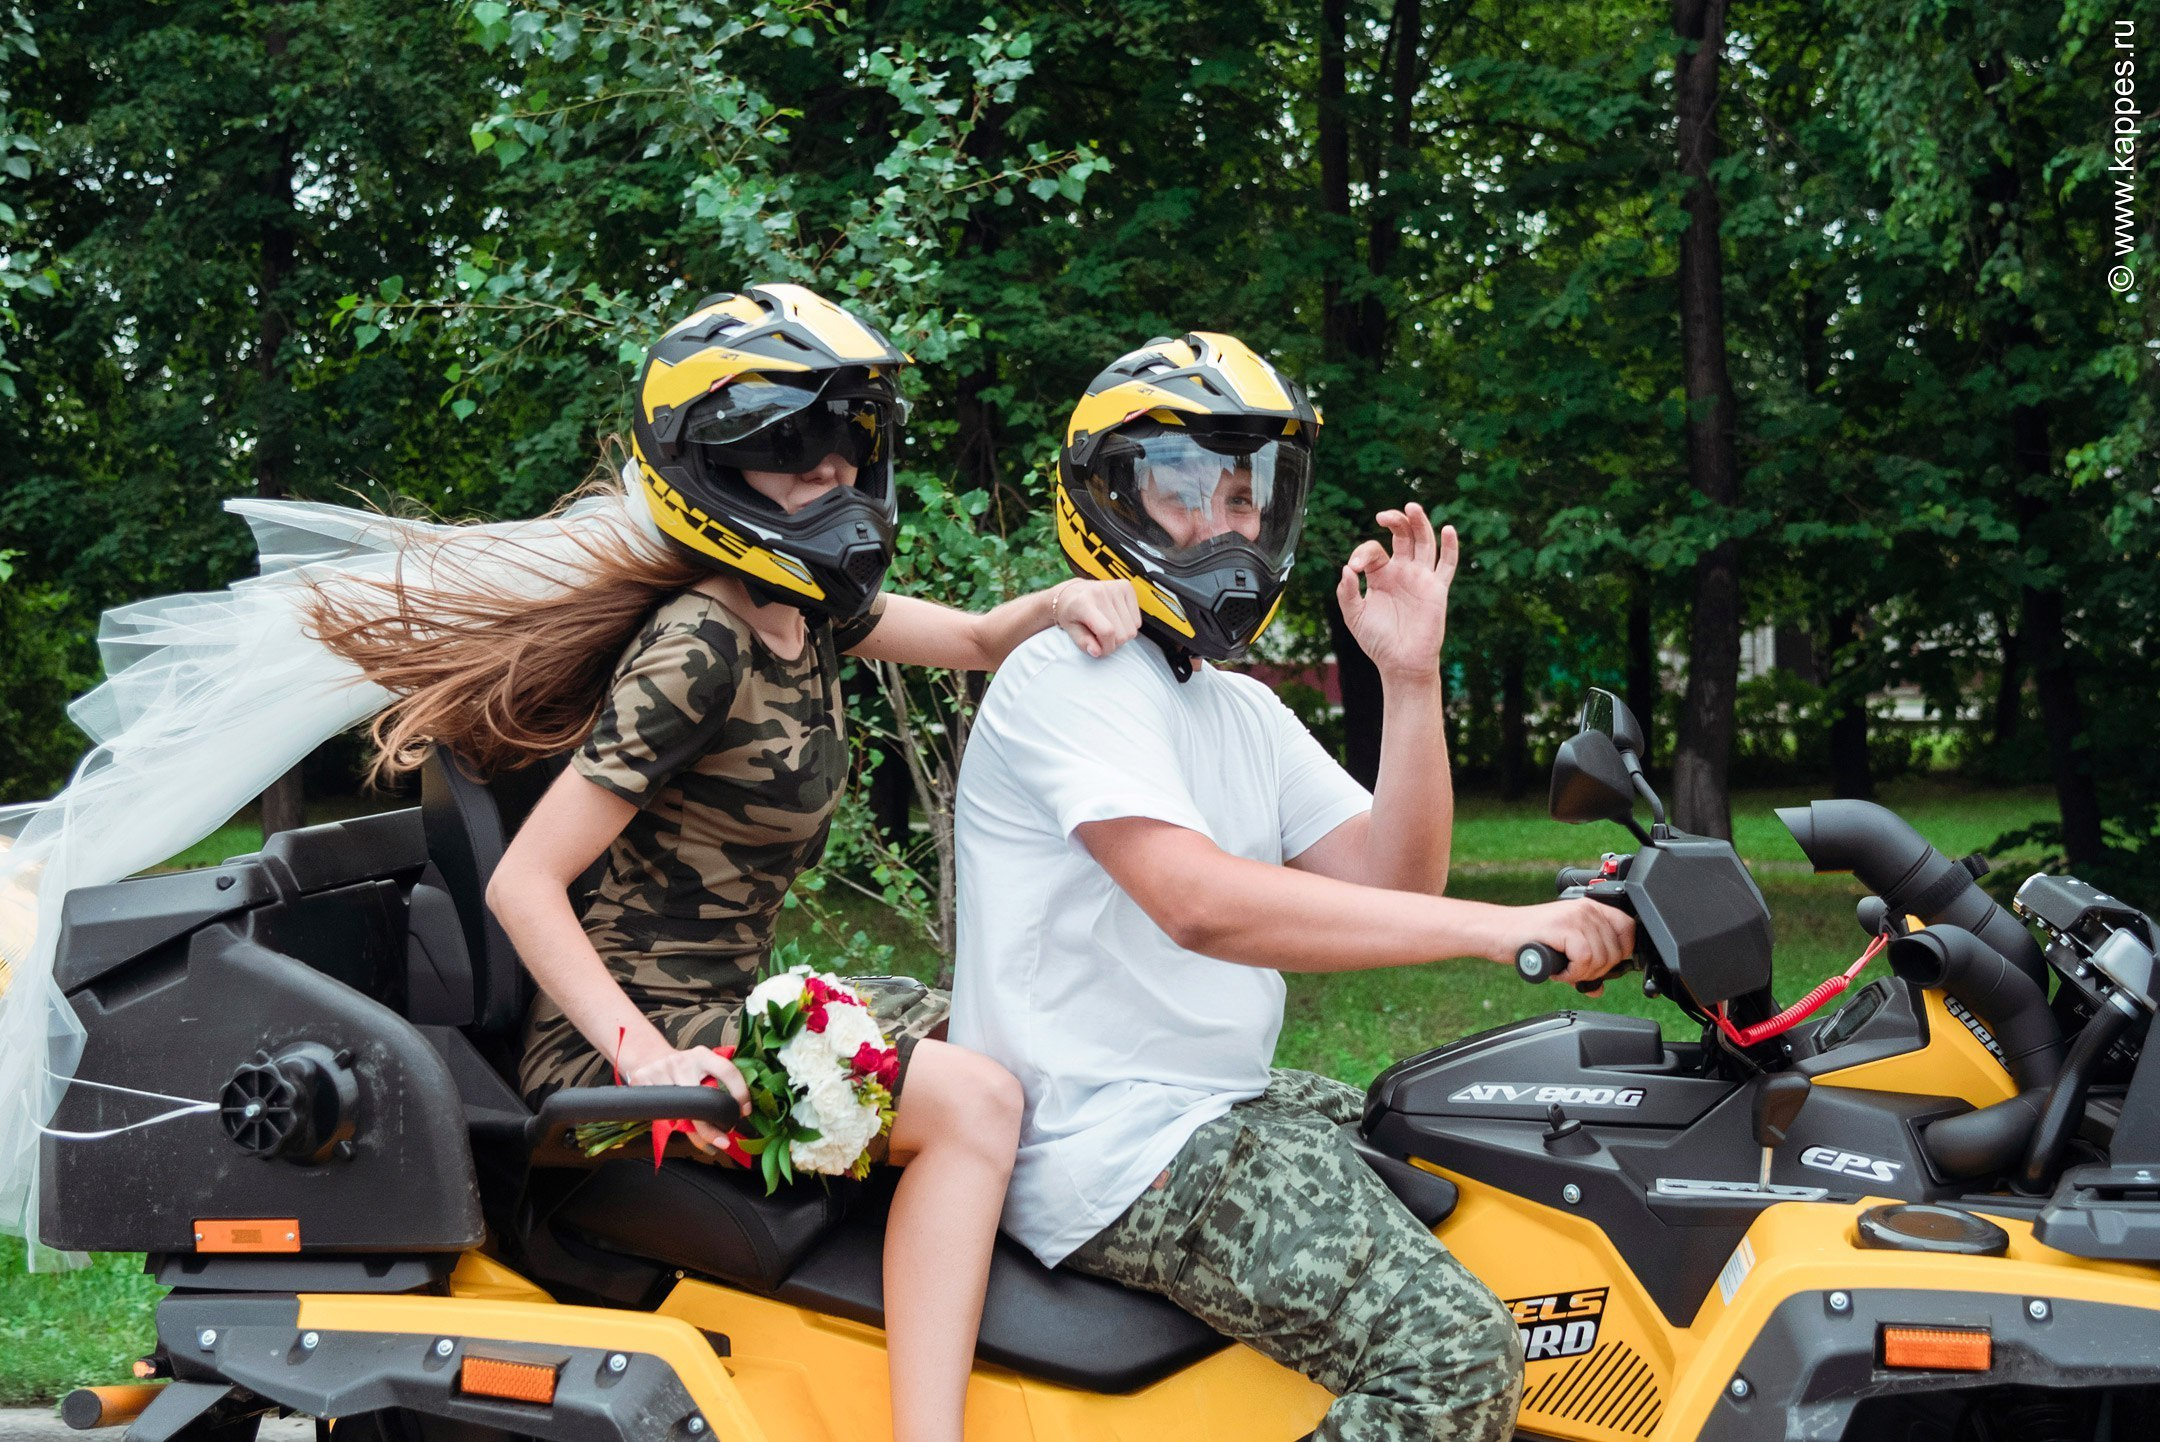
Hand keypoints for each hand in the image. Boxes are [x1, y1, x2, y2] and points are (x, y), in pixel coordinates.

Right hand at [621, 1043, 750, 1150]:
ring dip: (688, 1127)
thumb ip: (714, 1090)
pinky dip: (668, 1122)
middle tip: (722, 1140)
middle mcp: (682, 1060)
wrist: (649, 1057)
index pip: (727, 1071)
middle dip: (710, 1127)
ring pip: (678, 1112)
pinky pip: (658, 1113)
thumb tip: (733, 1124)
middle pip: (699, 1100)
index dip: (740, 1092)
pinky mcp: (642, 1078)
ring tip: (691, 1126)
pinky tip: (670, 1117)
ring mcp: (661, 1069)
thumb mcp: (700, 1071)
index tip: (744, 1112)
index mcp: (702, 1055)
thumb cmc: (683, 1071)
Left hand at [1054, 578, 1142, 658]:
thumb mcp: (1070, 629)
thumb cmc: (1070, 611)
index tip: (1100, 650)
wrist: (1072, 591)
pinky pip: (1137, 620)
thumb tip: (1097, 651)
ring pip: (1132, 629)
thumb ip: (1083, 642)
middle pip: (1122, 634)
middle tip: (1101, 638)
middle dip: (1113, 643)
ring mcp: (1115, 588)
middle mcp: (1101, 592)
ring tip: (1108, 628)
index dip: (1106, 647)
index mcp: (1084, 602)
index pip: (1107, 631)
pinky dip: (1128, 625)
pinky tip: (1116, 619)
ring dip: (1122, 635)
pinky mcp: (1126, 587)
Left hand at [1336, 504, 1457, 681]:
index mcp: (1381, 575)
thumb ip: (1346, 593)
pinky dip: (1450, 547)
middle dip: (1395, 521)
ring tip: (1412, 508)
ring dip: (1420, 523)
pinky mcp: (1437, 589)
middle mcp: (1402, 571)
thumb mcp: (1354, 616)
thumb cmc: (1378, 641)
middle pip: (1403, 536)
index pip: (1374, 551)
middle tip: (1384, 515)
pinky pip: (1447, 565)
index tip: (1354, 568)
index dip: (1362, 553)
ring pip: (1424, 542)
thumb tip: (1346, 569)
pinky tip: (1448, 530)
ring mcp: (1421, 578)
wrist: (1400, 663)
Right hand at [1496, 900, 1635, 995]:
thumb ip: (1583, 965)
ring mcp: (1575, 916)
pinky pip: (1585, 959)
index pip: (1627, 928)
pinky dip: (1573, 973)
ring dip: (1582, 973)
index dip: (1621, 953)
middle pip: (1616, 949)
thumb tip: (1599, 988)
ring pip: (1601, 957)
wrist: (1497, 932)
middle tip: (1575, 972)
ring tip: (1563, 970)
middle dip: (1598, 970)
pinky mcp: (1563, 927)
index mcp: (1590, 908)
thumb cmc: (1527, 940)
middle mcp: (1586, 909)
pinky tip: (1559, 971)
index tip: (1604, 965)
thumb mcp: (1562, 950)